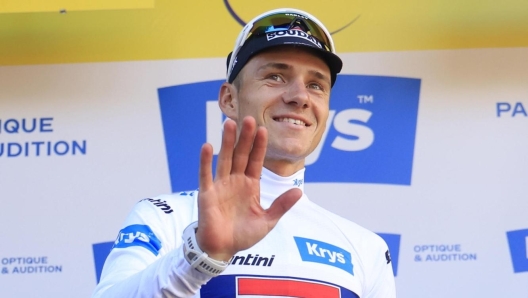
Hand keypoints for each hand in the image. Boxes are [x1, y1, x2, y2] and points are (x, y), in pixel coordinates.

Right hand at [195, 116, 301, 261]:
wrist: (222, 250)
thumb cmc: (243, 235)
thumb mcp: (267, 221)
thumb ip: (281, 206)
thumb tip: (299, 191)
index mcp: (250, 185)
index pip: (256, 161)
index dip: (259, 146)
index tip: (264, 129)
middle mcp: (235, 181)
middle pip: (241, 155)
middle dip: (245, 138)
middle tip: (249, 119)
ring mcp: (220, 186)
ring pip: (224, 159)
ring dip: (226, 142)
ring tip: (229, 124)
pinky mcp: (207, 194)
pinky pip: (205, 175)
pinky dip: (205, 161)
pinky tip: (207, 146)